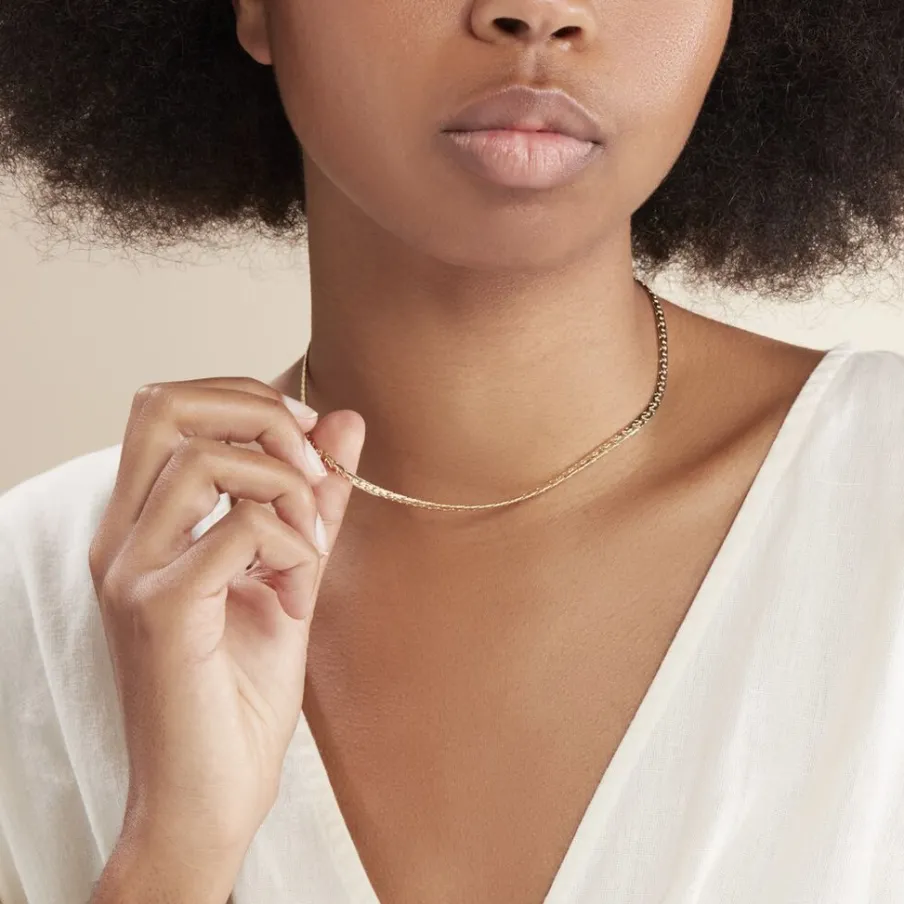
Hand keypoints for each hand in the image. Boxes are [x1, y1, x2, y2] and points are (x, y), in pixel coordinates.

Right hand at [87, 377, 364, 894]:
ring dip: (285, 486)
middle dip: (256, 411)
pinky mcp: (161, 610)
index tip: (307, 437)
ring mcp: (132, 572)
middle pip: (164, 405)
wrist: (211, 796)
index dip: (244, 397)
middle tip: (308, 461)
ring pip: (204, 460)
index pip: (165, 405)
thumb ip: (312, 498)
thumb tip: (344, 421)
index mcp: (142, 524)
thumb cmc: (242, 692)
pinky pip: (238, 529)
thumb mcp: (291, 574)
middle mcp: (120, 538)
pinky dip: (291, 541)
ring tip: (311, 541)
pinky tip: (298, 586)